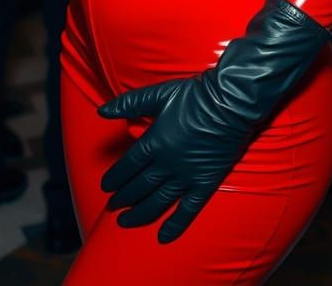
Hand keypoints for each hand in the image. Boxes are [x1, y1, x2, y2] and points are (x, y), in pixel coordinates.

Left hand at [98, 0, 330, 242]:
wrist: (229, 103)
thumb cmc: (193, 95)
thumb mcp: (158, 94)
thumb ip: (129, 103)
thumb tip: (102, 111)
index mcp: (154, 142)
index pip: (128, 166)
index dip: (115, 177)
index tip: (106, 186)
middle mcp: (167, 164)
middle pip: (140, 185)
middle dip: (124, 197)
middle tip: (113, 206)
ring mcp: (186, 176)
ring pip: (158, 201)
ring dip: (140, 213)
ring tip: (126, 222)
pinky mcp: (205, 182)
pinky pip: (188, 209)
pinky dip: (176, 224)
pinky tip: (163, 237)